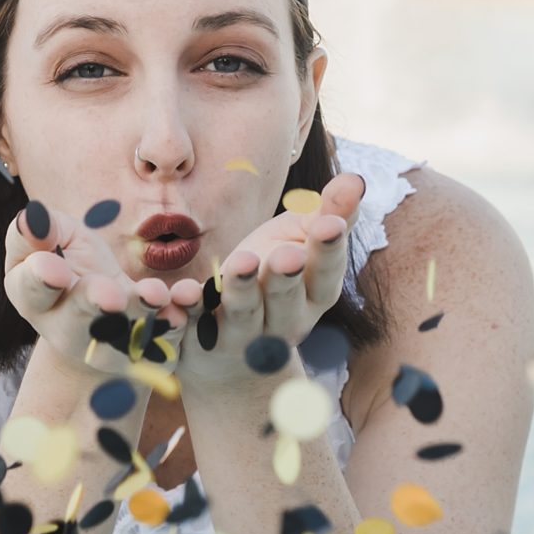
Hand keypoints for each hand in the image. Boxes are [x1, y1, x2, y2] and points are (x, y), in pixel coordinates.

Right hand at [4, 201, 193, 390]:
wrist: (104, 316)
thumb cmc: (72, 267)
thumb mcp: (53, 241)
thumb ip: (37, 229)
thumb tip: (33, 217)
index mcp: (34, 298)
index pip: (30, 291)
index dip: (40, 280)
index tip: (53, 269)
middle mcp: (65, 328)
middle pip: (77, 320)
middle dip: (94, 304)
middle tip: (110, 296)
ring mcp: (106, 345)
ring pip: (122, 336)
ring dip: (139, 313)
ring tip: (154, 294)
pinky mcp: (145, 350)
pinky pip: (163, 340)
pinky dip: (175, 322)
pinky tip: (184, 303)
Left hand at [180, 169, 366, 391]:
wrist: (235, 353)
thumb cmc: (274, 278)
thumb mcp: (300, 243)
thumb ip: (328, 215)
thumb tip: (355, 180)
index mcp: (313, 297)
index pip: (325, 275)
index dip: (328, 251)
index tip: (330, 225)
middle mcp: (283, 322)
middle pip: (285, 299)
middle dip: (286, 276)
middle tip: (286, 254)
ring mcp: (242, 336)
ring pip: (242, 314)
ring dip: (241, 289)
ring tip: (241, 262)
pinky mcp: (200, 340)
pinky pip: (189, 326)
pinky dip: (183, 312)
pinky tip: (178, 293)